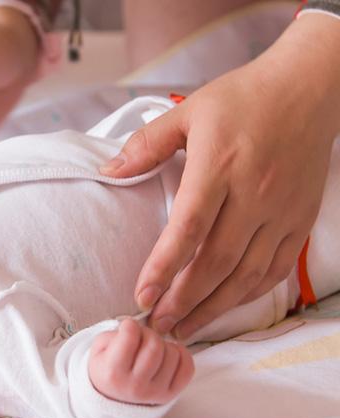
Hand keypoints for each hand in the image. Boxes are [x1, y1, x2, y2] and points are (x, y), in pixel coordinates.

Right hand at [88, 319, 193, 404]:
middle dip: (148, 333)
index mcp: (113, 373)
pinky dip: (181, 354)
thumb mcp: (98, 350)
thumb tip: (138, 327)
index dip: (129, 325)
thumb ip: (114, 334)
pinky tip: (167, 354)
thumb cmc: (106, 368)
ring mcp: (156, 392)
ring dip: (163, 344)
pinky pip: (187, 367)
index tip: (127, 327)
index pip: (130, 337)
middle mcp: (136, 386)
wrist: (112, 398)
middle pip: (154, 345)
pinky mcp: (171, 394)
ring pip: (173, 354)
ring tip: (151, 349)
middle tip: (141, 337)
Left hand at [102, 13, 339, 339]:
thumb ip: (146, 144)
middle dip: (184, 301)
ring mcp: (281, 210)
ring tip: (185, 328)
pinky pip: (276, 268)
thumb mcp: (188, 111)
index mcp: (219, 165)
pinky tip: (225, 307)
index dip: (163, 267)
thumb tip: (107, 171)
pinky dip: (249, 294)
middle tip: (158, 325)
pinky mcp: (300, 220)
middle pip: (216, 262)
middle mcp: (253, 193)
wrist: (309, 88)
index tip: (141, 296)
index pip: (188, 228)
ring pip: (247, 274)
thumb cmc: (242, 99)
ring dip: (214, 308)